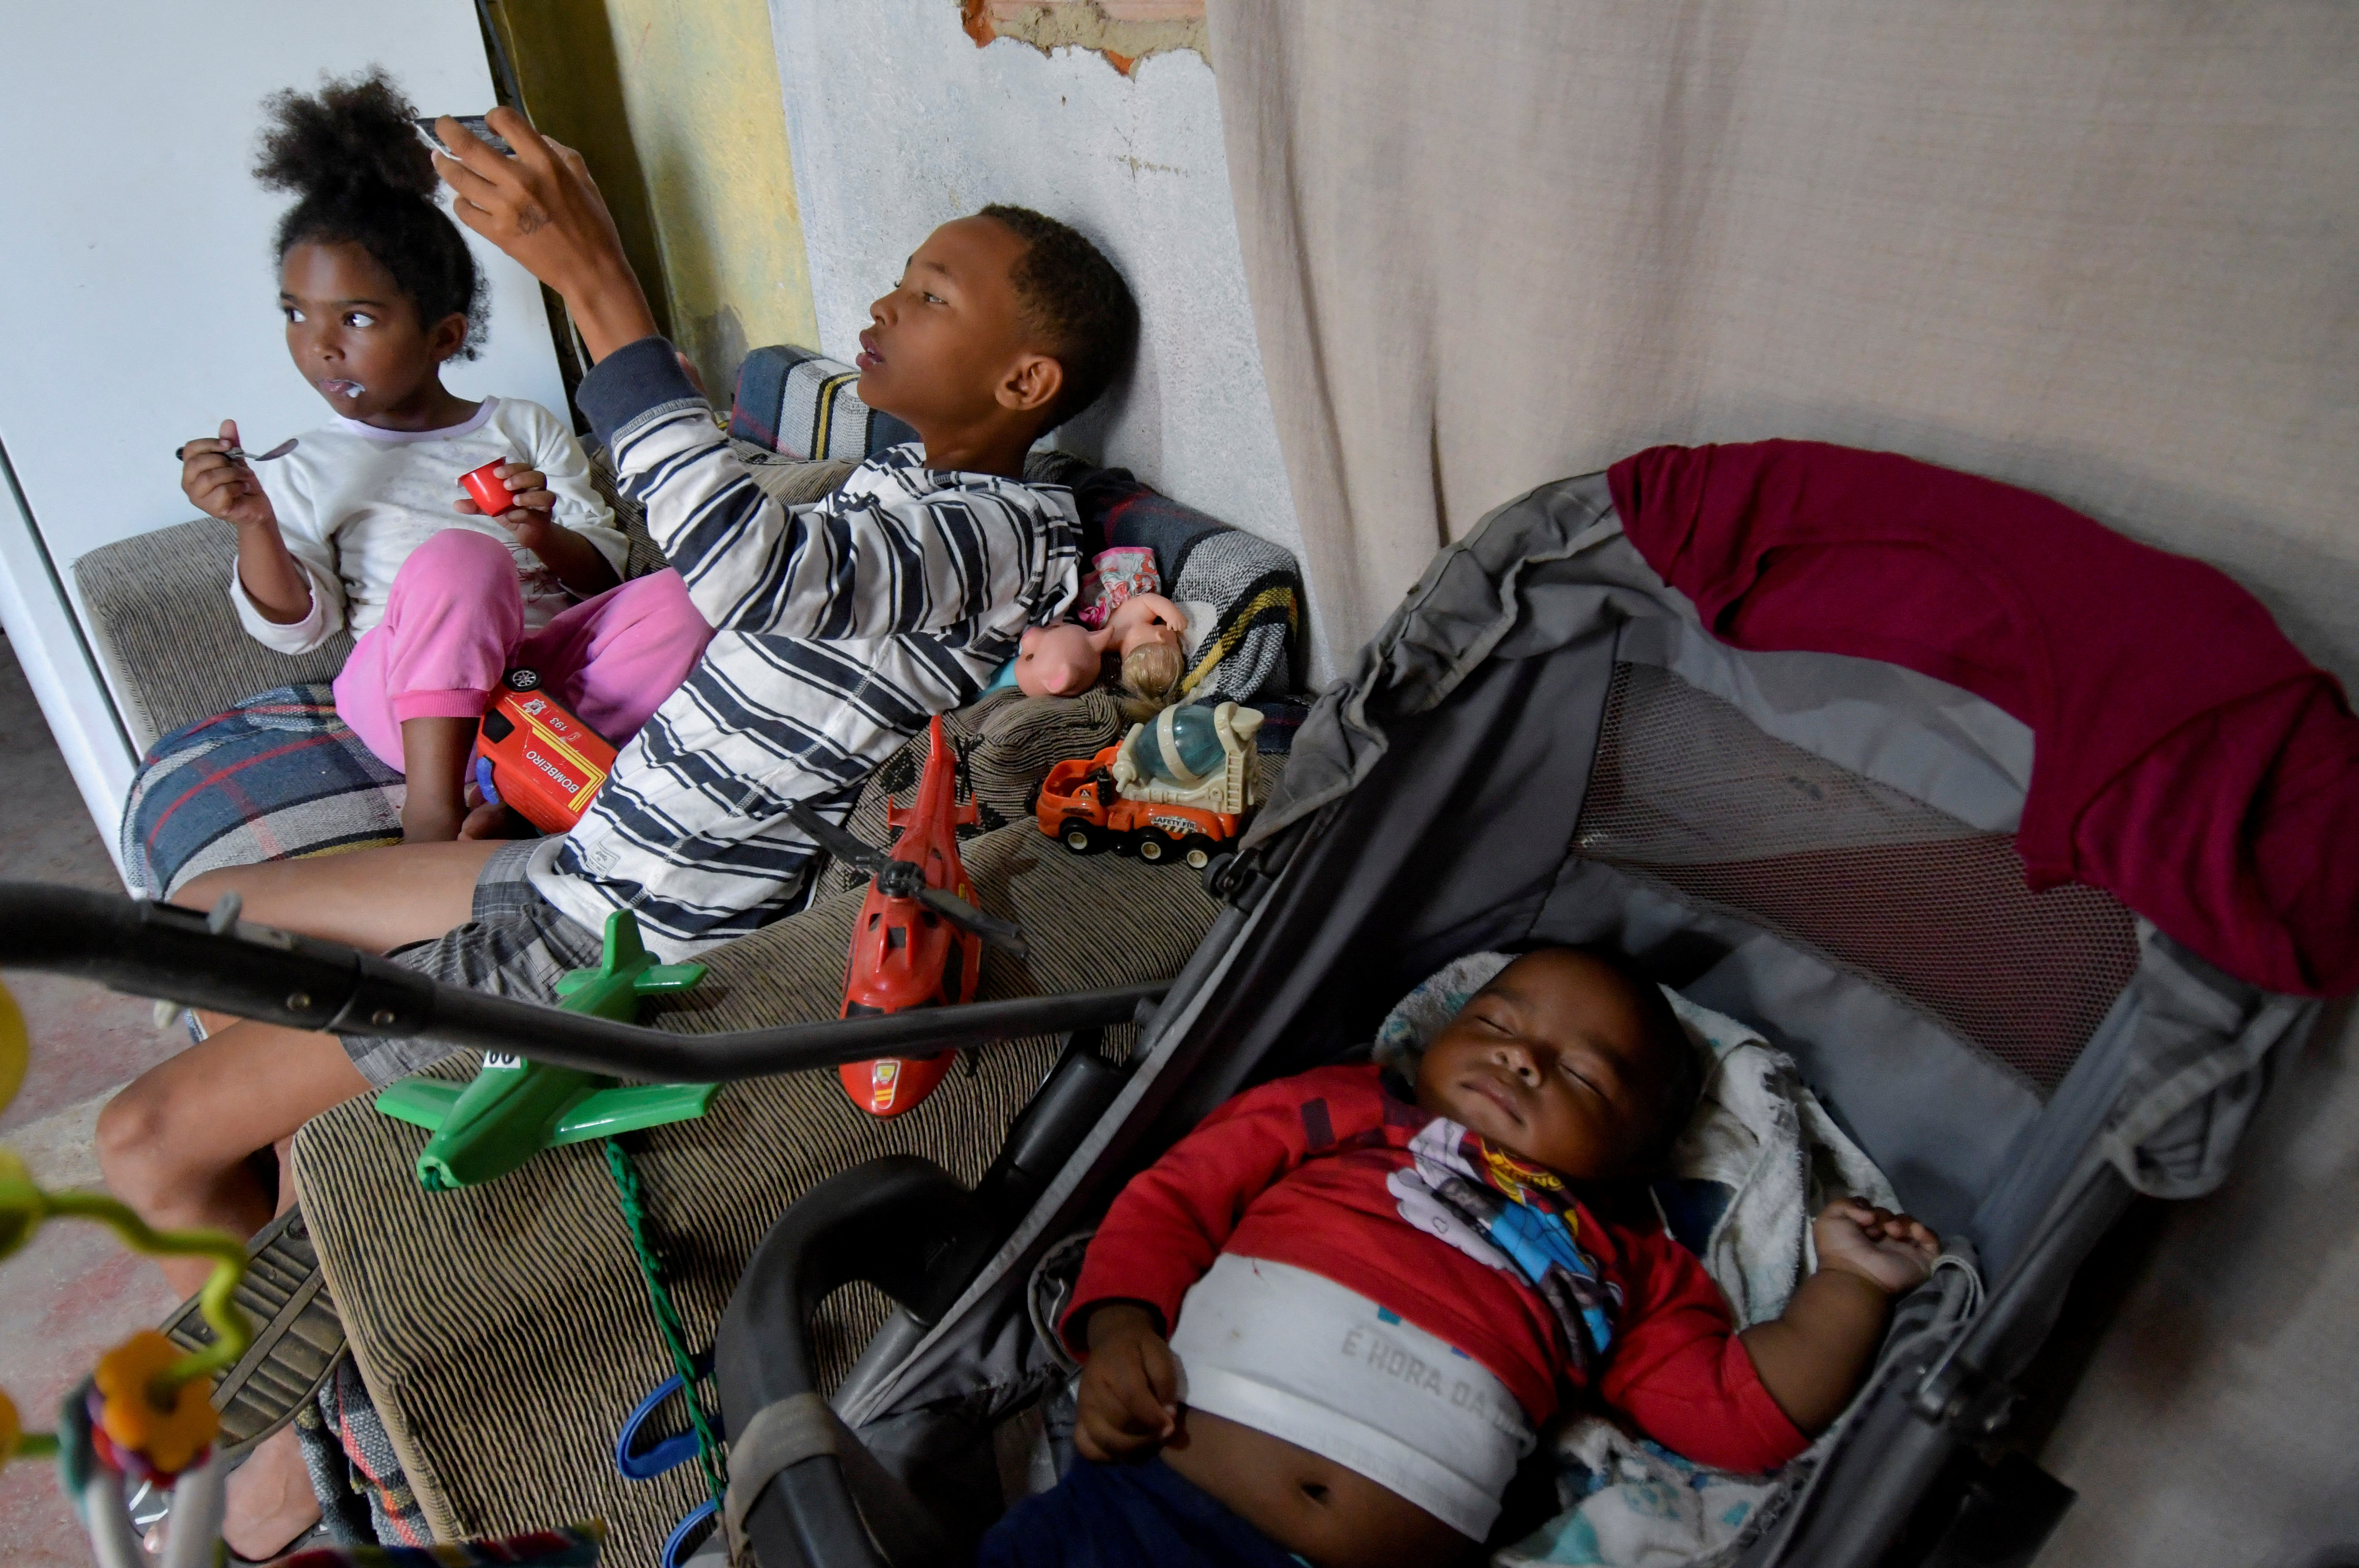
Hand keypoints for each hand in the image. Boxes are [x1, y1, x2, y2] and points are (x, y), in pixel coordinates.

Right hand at [181, 420, 276, 529]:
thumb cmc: (241, 484)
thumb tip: (228, 422)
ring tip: (244, 477)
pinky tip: (243, 489)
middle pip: (198, 463)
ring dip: (233, 474)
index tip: (229, 445)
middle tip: (239, 466)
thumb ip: (230, 443)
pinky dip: (238, 487)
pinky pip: (222, 491)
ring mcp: (198, 498)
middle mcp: (189, 483)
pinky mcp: (212, 508)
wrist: (257, 507)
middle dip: (223, 461)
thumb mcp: (236, 460)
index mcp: (191, 469)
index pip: (190, 449)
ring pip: (210, 477)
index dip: (210, 443)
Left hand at [428, 108, 656, 360]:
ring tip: (440, 159)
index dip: (493, 116)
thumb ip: (561, 155)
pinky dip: (460, 202)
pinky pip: (465, 211)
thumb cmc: (594, 227)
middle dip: (447, 129)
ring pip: (458, 178)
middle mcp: (519, 180)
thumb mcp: (586, 182)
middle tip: (442, 126)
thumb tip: (538, 139)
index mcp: (545, 163)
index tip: (491, 123)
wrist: (590, 271)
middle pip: (467, 145)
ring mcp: (504, 208)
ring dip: (444, 164)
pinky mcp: (496, 233)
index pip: (507, 121)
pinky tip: (464, 199)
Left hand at [456, 461, 557, 548]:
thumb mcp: (492, 507)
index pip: (524, 467)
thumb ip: (477, 504)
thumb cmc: (511, 513)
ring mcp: (543, 504)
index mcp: (524, 481)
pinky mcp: (544, 519)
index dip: (512, 467)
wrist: (526, 533)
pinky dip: (525, 514)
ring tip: (514, 501)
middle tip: (505, 485)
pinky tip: (511, 517)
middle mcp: (537, 490)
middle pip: (539, 476)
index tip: (496, 473)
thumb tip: (455, 504)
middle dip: (522, 478)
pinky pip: (539, 515)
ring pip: (547, 495)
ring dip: (530, 496)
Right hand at [1074, 1303, 1180, 1462]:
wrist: (1111, 1343)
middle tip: (1165, 1435)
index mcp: (1114, 1365)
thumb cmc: (1139, 1349)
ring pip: (1106, 1441)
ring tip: (1151, 1443)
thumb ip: (1165, 1381)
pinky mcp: (1078, 1421)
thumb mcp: (1159, 1353)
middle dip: (1147, 1436)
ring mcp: (1083, 1408)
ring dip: (1133, 1449)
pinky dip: (1109, 1456)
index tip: (1171, 1427)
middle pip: (1120, 1424)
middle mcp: (1093, 1389)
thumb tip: (1168, 1415)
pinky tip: (1128, 1450)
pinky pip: (1088, 1449)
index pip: (1132, 1397)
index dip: (1153, 1418)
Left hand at [1813, 1200, 1939, 1295]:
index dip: (1871, 1209)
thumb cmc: (1839, 1247)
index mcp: (1864, 1233)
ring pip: (1911, 1224)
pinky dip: (1925, 1232)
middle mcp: (1884, 1241)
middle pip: (1893, 1216)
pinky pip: (1932, 1241)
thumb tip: (1871, 1213)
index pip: (1875, 1211)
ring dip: (1902, 1222)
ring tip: (1892, 1231)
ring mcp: (1904, 1251)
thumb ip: (1846, 1203)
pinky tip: (1914, 1231)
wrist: (1855, 1274)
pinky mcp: (1921, 1261)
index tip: (1863, 1217)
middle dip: (1885, 1216)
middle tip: (1875, 1229)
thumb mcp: (1830, 1218)